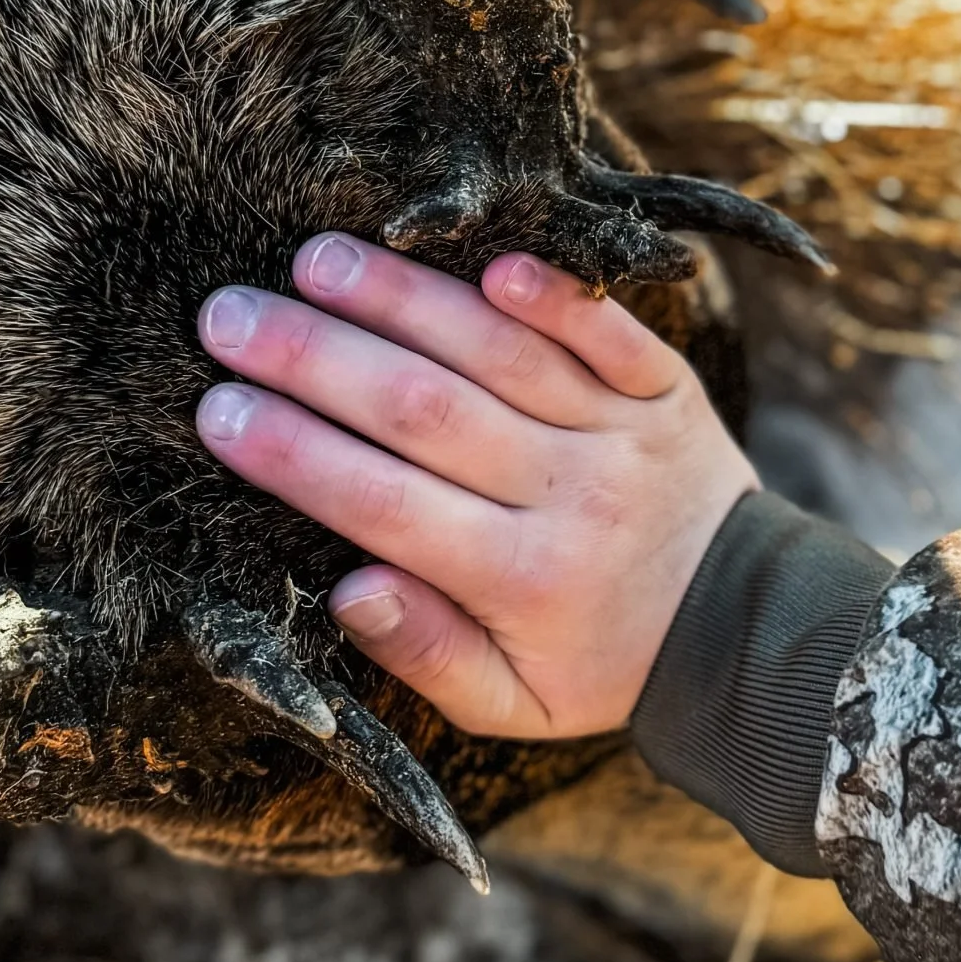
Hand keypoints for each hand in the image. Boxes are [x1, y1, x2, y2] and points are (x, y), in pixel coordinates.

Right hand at [193, 236, 757, 740]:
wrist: (745, 629)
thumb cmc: (597, 661)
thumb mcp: (511, 704)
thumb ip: (426, 654)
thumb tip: (348, 591)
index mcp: (519, 581)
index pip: (383, 505)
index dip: (293, 455)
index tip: (215, 410)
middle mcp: (568, 498)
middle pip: (424, 413)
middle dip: (315, 358)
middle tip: (226, 315)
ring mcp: (619, 434)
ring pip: (500, 354)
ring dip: (404, 300)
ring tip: (314, 260)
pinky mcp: (664, 387)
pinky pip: (608, 331)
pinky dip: (553, 294)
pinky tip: (486, 256)